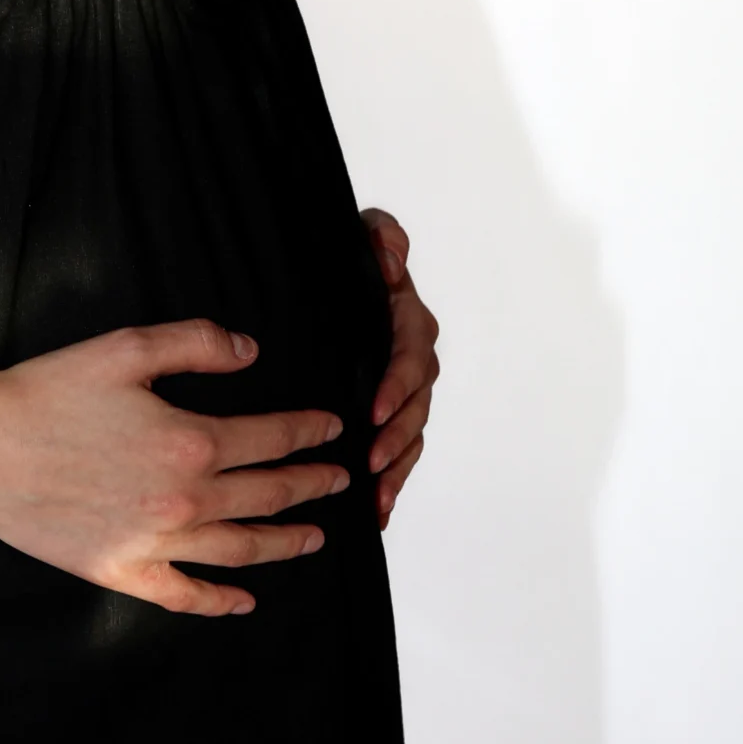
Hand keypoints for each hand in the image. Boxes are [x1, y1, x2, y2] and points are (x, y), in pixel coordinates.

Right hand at [0, 319, 348, 618]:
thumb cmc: (49, 390)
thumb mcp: (126, 348)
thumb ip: (195, 343)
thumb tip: (251, 349)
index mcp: (191, 440)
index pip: (271, 438)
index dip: (308, 432)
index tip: (332, 430)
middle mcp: (184, 499)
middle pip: (267, 495)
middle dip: (311, 486)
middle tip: (339, 482)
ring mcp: (155, 542)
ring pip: (240, 548)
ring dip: (285, 542)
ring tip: (314, 537)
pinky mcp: (122, 571)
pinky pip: (185, 593)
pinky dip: (221, 601)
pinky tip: (245, 599)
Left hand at [361, 209, 439, 528]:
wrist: (326, 275)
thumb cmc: (345, 256)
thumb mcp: (361, 232)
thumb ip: (382, 235)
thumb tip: (391, 261)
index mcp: (405, 320)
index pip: (411, 355)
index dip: (397, 384)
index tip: (374, 409)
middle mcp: (411, 358)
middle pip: (416, 404)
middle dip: (398, 436)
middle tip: (373, 461)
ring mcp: (402, 389)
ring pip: (411, 433)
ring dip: (399, 466)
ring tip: (377, 494)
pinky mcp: (389, 412)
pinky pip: (400, 449)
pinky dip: (394, 480)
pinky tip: (378, 511)